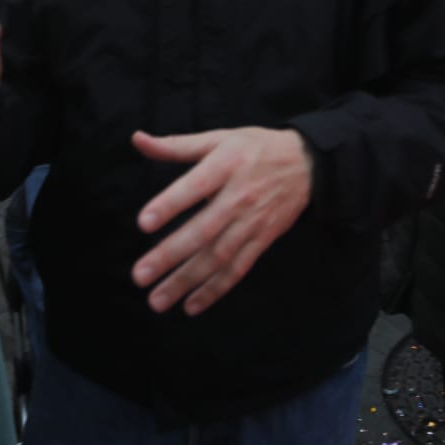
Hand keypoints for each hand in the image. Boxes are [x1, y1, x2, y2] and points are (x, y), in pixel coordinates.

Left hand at [130, 127, 313, 315]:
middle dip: (171, 255)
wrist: (307, 164)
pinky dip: (215, 290)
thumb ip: (176, 145)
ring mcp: (252, 223)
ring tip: (158, 300)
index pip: (195, 187)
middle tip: (140, 275)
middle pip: (203, 230)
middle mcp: (239, 197)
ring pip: (218, 257)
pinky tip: (191, 306)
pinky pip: (237, 269)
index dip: (170, 204)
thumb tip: (137, 139)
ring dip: (187, 281)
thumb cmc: (255, 148)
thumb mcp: (218, 138)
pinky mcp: (262, 241)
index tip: (143, 223)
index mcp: (226, 165)